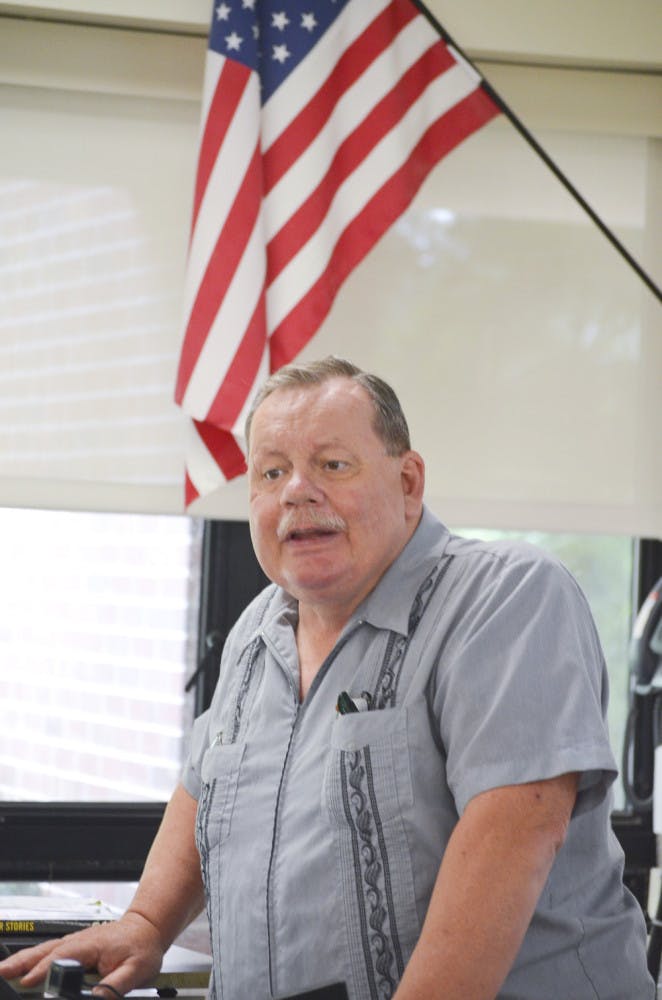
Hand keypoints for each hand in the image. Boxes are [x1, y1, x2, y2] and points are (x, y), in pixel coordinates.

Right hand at [0, 912, 164, 995]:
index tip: (29, 981)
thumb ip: (116, 985)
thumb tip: (97, 996)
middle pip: (46, 951)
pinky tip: (20, 968)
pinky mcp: (74, 948)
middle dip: (22, 963)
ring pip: (44, 951)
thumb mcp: (137, 969)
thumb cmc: (142, 946)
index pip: (63, 956)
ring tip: (4, 971)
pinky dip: (31, 959)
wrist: (147, 928)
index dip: (45, 970)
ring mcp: (75, 943)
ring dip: (22, 960)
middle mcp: (79, 941)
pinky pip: (49, 952)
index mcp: (92, 944)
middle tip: (2, 973)